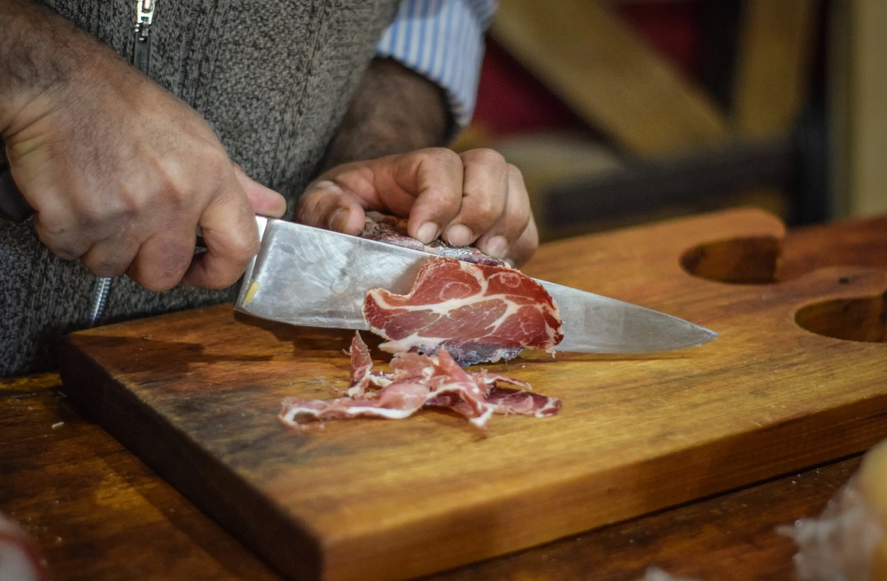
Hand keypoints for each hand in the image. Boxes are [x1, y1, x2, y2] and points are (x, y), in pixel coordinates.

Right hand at [1, 8, 285, 290]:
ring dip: (102, 245)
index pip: (239, 248)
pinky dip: (65, 233)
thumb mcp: (195, 137)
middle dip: (145, 262)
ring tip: (100, 201)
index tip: (204, 271)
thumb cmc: (124, 107)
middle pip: (165, 275)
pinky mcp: (76, 219)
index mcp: (209, 179)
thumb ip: (234, 184)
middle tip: (133, 230)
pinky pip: (72, 252)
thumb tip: (269, 208)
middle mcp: (172, 199)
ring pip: (114, 267)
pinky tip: (73, 198)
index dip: (220, 271)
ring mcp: (124, 212)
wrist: (58, 83)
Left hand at [297, 148, 538, 266]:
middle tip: (457, 242)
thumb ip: (326, 207)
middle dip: (480, 206)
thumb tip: (350, 222)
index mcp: (410, 167)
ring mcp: (482, 196)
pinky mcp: (499, 228)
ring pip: (515, 190)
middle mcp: (454, 173)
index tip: (421, 234)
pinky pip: (527, 227)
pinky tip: (497, 268)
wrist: (370, 217)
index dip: (439, 197)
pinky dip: (520, 247)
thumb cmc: (348, 208)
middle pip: (490, 165)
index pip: (439, 164)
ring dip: (507, 225)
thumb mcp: (322, 203)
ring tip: (484, 257)